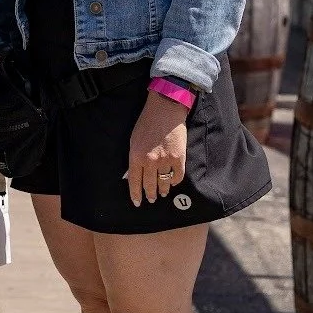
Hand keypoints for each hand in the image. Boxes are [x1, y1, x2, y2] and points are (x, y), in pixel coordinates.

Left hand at [126, 90, 187, 206]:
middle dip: (150, 194)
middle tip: (151, 199)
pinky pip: (178, 175)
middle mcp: (150, 161)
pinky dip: (175, 181)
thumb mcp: (133, 141)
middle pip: (149, 184)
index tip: (137, 202)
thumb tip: (134, 174)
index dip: (136, 194)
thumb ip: (134, 158)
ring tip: (163, 193)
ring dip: (163, 190)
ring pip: (164, 182)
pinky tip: (173, 182)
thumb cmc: (146, 123)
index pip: (134, 181)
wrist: (165, 109)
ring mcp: (166, 160)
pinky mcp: (179, 157)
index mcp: (136, 156)